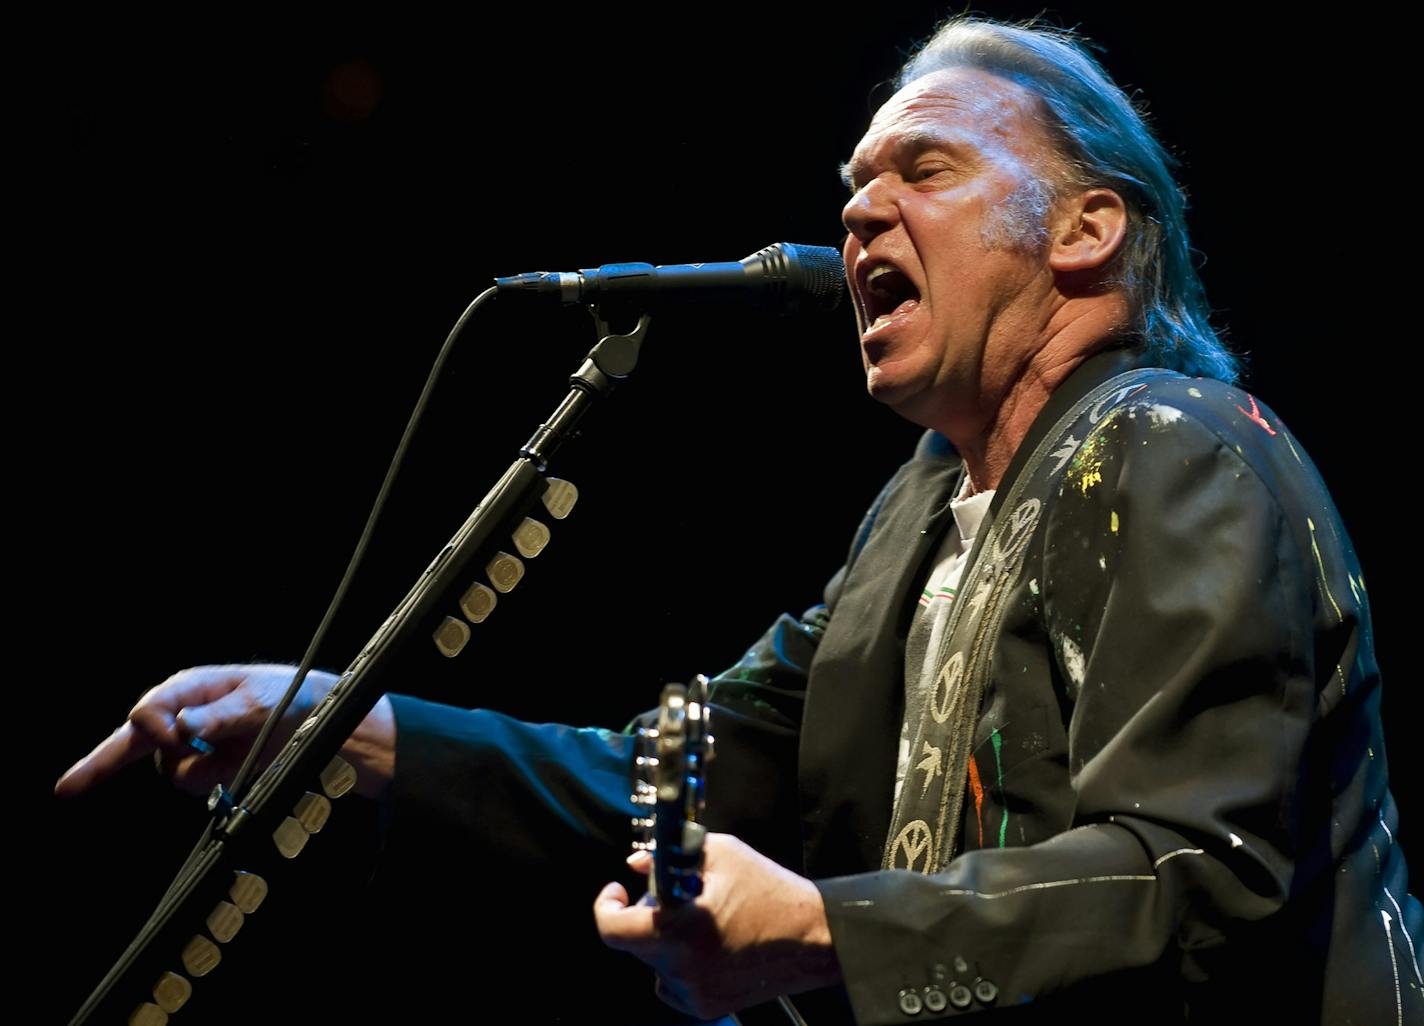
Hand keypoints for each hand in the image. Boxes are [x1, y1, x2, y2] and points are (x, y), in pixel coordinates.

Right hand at [54, 663, 337, 798]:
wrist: (315, 721)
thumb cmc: (288, 697)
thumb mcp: (259, 703)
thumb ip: (220, 715)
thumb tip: (181, 725)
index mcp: (189, 688)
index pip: (148, 712)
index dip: (157, 731)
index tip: (180, 740)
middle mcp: (180, 713)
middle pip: (129, 741)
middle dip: (100, 765)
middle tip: (65, 790)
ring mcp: (188, 741)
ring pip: (168, 769)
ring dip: (199, 769)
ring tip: (237, 750)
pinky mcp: (202, 763)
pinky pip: (189, 782)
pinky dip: (211, 780)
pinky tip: (236, 764)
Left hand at [594, 832, 840, 1018]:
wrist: (813, 937)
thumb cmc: (772, 892)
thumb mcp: (722, 854)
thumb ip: (673, 856)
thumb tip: (638, 863)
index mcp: (680, 930)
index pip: (613, 929)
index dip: (607, 906)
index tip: (618, 891)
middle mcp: (681, 967)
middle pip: (634, 941)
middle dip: (645, 914)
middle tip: (672, 895)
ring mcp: (694, 992)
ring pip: (653, 962)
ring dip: (663, 939)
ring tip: (699, 920)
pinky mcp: (706, 1006)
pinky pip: (672, 982)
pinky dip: (679, 963)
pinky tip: (707, 944)